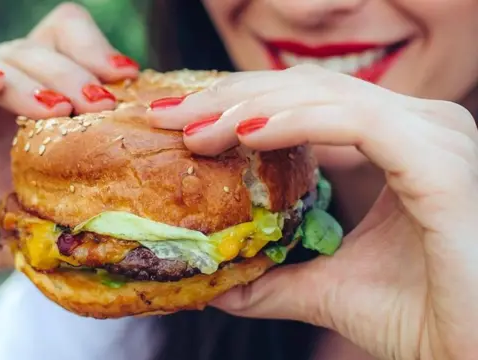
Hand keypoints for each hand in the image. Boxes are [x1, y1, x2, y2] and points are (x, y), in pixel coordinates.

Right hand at [0, 3, 137, 290]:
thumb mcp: (27, 223)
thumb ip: (66, 210)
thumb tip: (129, 216)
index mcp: (24, 110)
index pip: (63, 48)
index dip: (95, 54)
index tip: (127, 81)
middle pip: (36, 50)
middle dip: (73, 74)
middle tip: (100, 103)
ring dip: (30, 78)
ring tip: (58, 109)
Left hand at [147, 65, 477, 359]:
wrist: (474, 358)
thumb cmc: (425, 318)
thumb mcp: (330, 289)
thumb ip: (277, 279)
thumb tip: (218, 284)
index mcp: (397, 142)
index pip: (304, 102)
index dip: (238, 104)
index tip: (180, 123)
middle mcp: (418, 126)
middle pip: (305, 89)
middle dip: (230, 97)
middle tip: (169, 114)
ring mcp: (433, 135)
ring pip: (323, 96)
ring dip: (248, 107)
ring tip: (195, 130)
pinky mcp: (438, 159)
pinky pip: (354, 121)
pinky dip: (293, 121)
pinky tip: (242, 133)